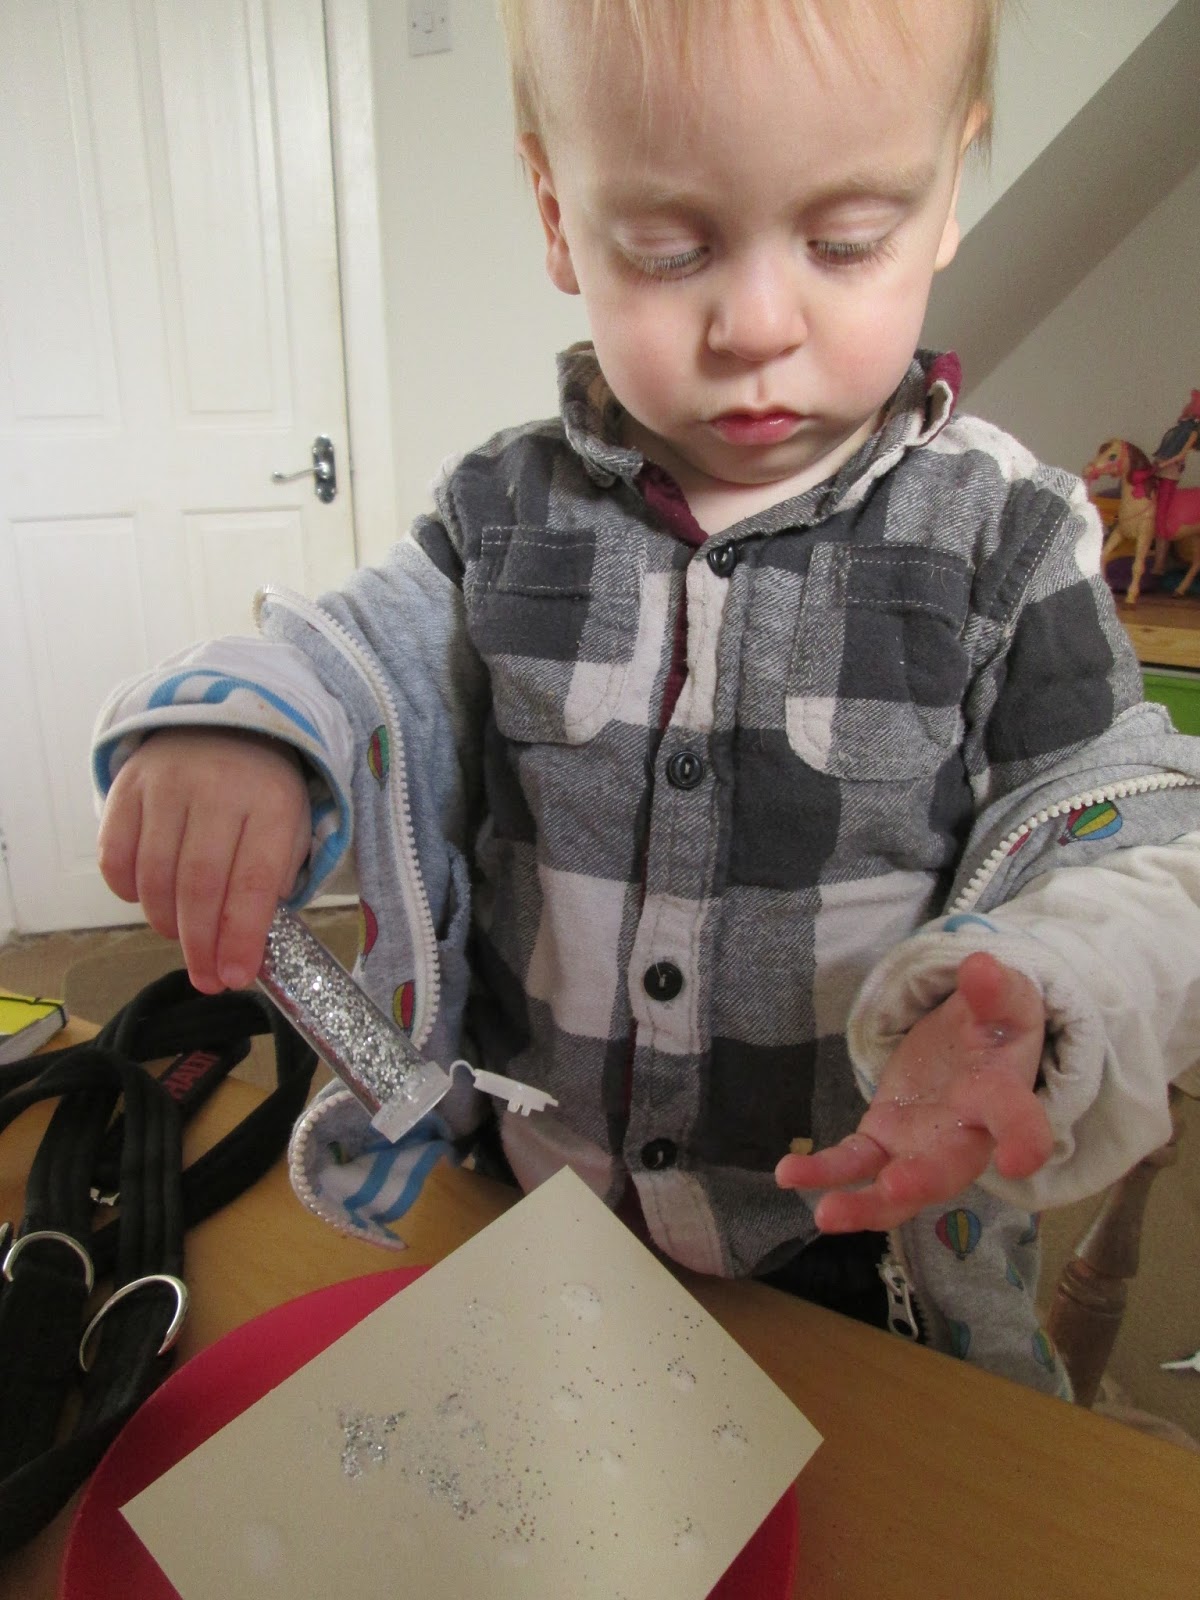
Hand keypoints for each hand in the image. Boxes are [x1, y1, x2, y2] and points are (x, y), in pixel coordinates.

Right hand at [98, 728, 309, 993]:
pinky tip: (148, 898)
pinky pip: (114, 854)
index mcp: (272, 802)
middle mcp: (218, 788)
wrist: (223, 724)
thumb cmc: (261, 793)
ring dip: (165, 922)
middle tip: (205, 979)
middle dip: (200, 944)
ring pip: (155, 874)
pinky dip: (128, 890)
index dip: (240, 937)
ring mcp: (167, 783)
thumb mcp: (289, 829)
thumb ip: (272, 882)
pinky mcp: (127, 784)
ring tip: (180, 936)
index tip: (233, 978)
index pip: (253, 882)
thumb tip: (242, 946)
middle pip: (199, 885)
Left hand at [776, 952, 1052, 1231]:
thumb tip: (980, 968)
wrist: (975, 1044)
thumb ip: (994, 990)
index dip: (1024, 1140)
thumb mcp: (1005, 1000)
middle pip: (947, 1169)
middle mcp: (963, 1134)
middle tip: (896, 1189)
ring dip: (863, 1205)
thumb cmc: (997, 1025)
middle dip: (922, 1182)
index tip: (1019, 1159)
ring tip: (825, 1214)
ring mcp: (920, 1145)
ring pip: (895, 1187)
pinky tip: (787, 1174)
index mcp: (1000, 1095)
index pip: (1017, 1118)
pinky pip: (853, 1162)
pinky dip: (823, 1172)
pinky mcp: (883, 1139)